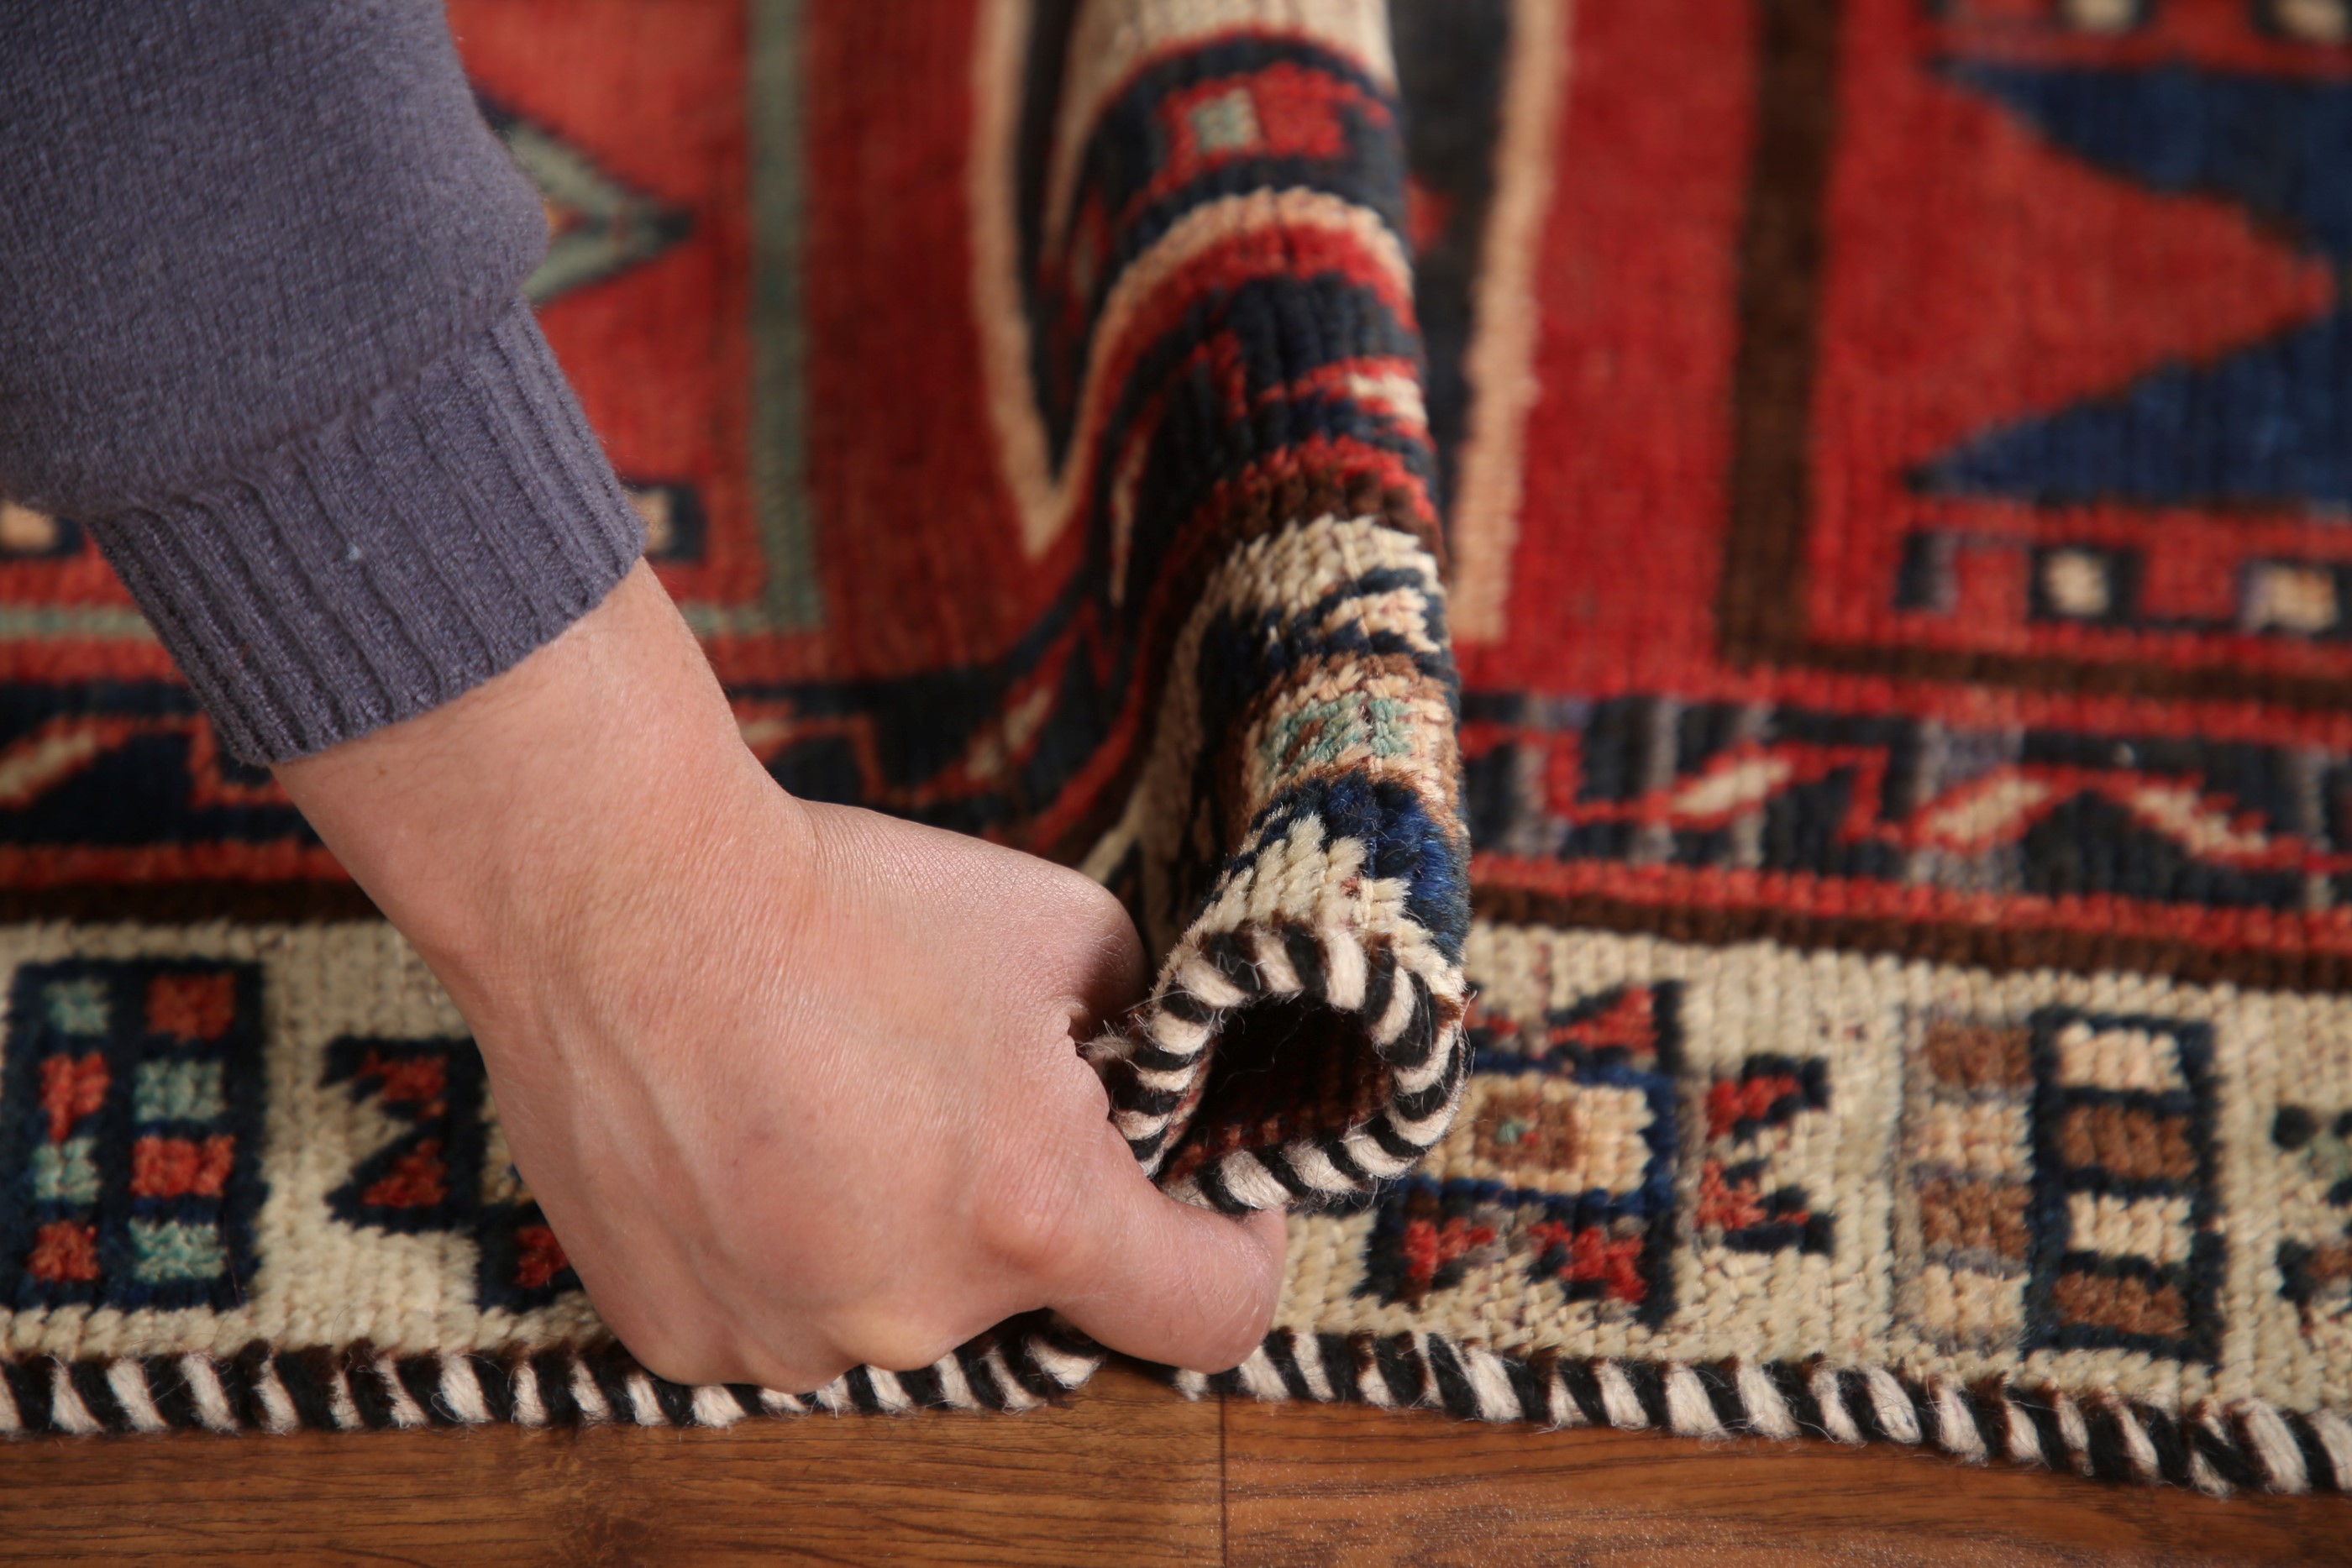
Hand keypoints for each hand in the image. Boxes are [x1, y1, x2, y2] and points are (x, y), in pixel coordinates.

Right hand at [276, 563, 1284, 1389]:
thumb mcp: (1062, 929)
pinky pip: (777, 1316)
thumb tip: (1147, 1081)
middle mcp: (914, 1312)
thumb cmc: (849, 901)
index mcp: (1034, 1214)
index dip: (1232, 1246)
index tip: (1209, 1199)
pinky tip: (743, 1142)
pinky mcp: (680, 1339)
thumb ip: (1138, 1032)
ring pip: (895, 1305)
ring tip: (825, 1099)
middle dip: (1020, 1201)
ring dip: (892, 1230)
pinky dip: (780, 1251)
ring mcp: (786, 1342)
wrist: (623, 895)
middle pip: (1028, 1292)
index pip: (1208, 1312)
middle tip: (953, 1088)